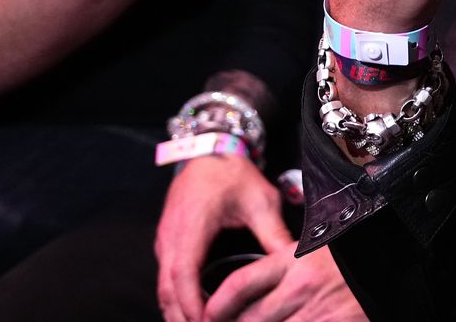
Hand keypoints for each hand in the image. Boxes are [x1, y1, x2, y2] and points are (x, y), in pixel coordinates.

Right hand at [156, 155, 294, 321]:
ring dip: (176, 311)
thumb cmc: (232, 174)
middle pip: (167, 288)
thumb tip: (293, 259)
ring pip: (162, 286)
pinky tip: (192, 313)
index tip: (205, 321)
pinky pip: (165, 278)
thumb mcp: (260, 200)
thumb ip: (274, 231)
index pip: (183, 274)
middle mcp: (171, 236)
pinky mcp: (167, 243)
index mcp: (192, 226)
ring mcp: (165, 241)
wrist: (209, 151)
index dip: (191, 302)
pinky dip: (175, 298)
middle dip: (182, 315)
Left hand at [202, 248, 365, 321]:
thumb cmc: (348, 253)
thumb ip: (279, 265)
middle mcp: (301, 287)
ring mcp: (317, 311)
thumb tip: (244, 294)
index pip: (239, 285)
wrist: (392, 255)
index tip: (206, 315)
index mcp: (293, 260)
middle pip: (249, 320)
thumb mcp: (311, 247)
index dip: (215, 307)